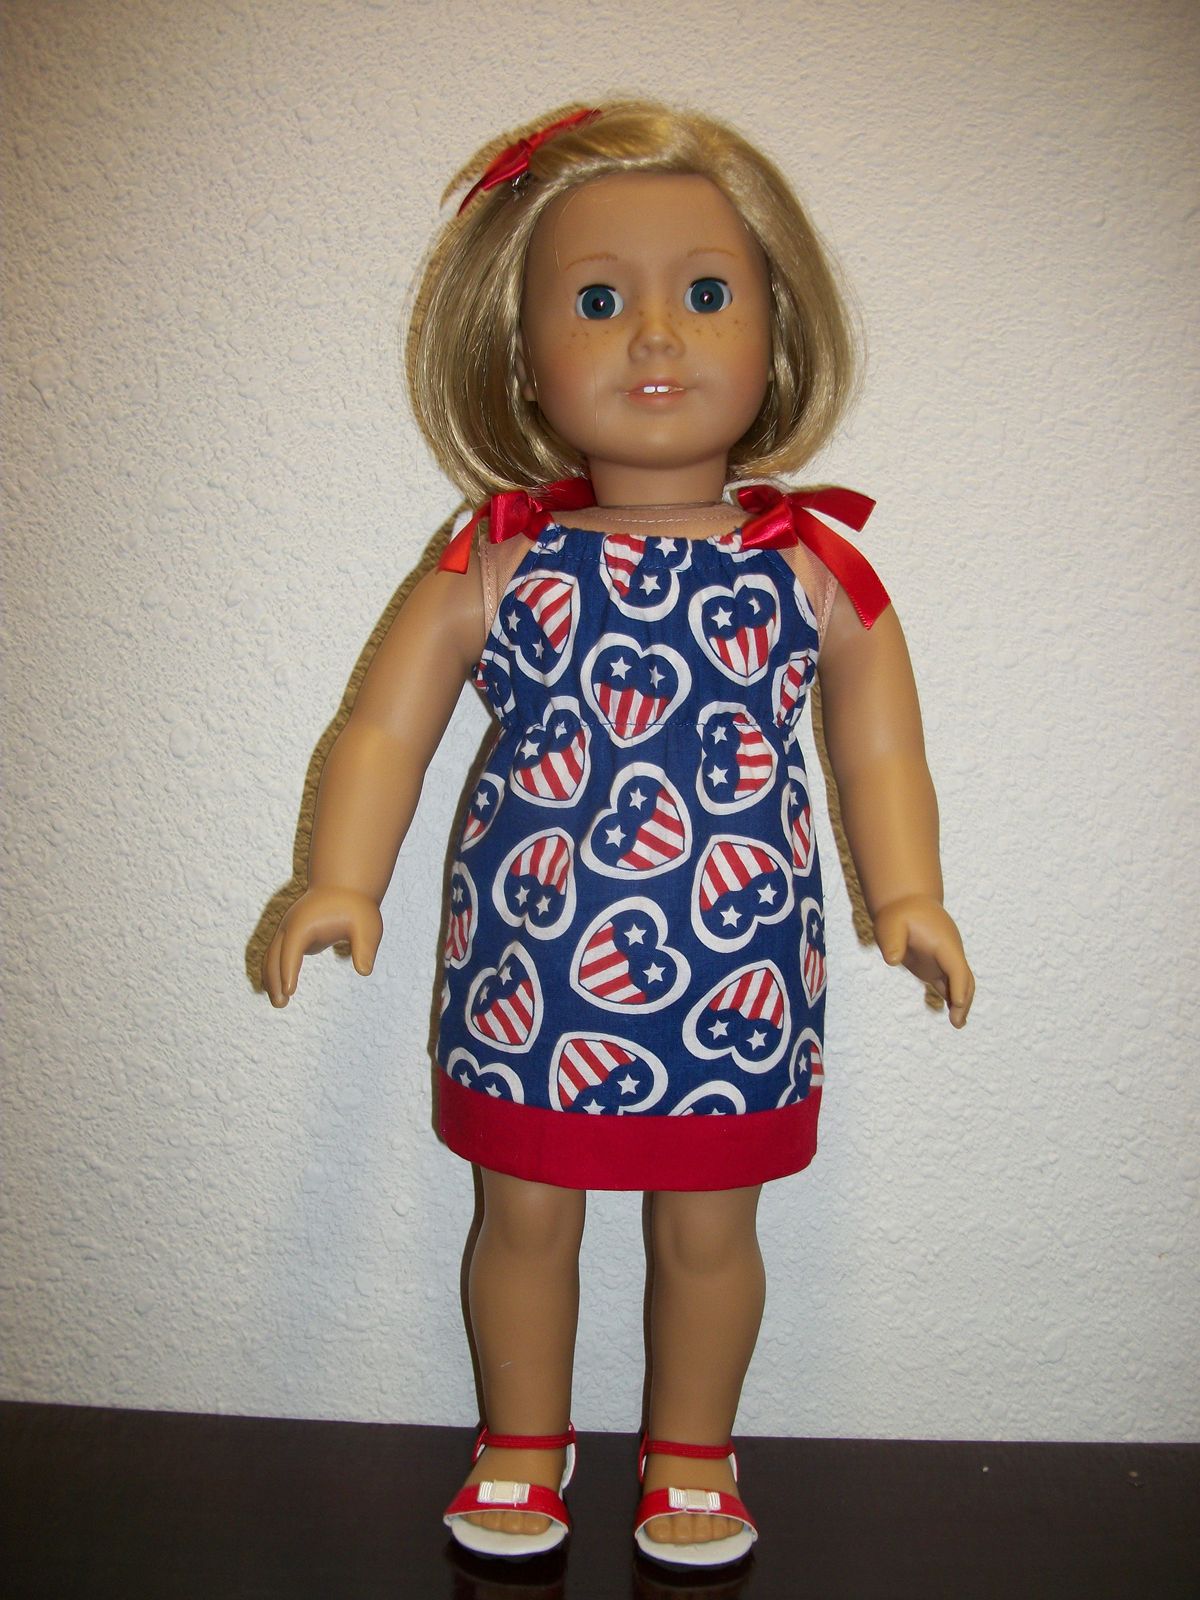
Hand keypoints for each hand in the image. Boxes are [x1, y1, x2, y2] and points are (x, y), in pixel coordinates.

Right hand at [262, 886, 382, 1007]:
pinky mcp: (291, 936)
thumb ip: (365, 948)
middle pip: (274, 955)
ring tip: (278, 1003)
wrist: (344, 886)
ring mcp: (288, 930)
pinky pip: (276, 956)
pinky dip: (274, 972)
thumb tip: (365, 971)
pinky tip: (278, 990)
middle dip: (275, 980)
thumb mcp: (367, 926)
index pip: (292, 948)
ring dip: (271, 979)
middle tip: (281, 1004)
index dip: (289, 969)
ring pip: (271, 956)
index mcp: (305, 923)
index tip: (289, 991)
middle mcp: (290, 926)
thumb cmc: (357, 907)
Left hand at [873, 894, 973, 1027]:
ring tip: (957, 1024)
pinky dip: (953, 999)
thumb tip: (892, 960)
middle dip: (963, 1000)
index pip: (956, 967)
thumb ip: (892, 942)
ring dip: (961, 1003)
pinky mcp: (938, 966)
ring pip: (961, 983)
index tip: (957, 1003)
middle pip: (964, 979)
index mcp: (944, 943)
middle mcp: (950, 953)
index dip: (958, 986)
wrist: (907, 903)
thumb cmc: (898, 914)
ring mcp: (946, 960)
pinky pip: (950, 985)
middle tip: (957, 1022)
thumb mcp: (890, 924)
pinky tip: (953, 1016)